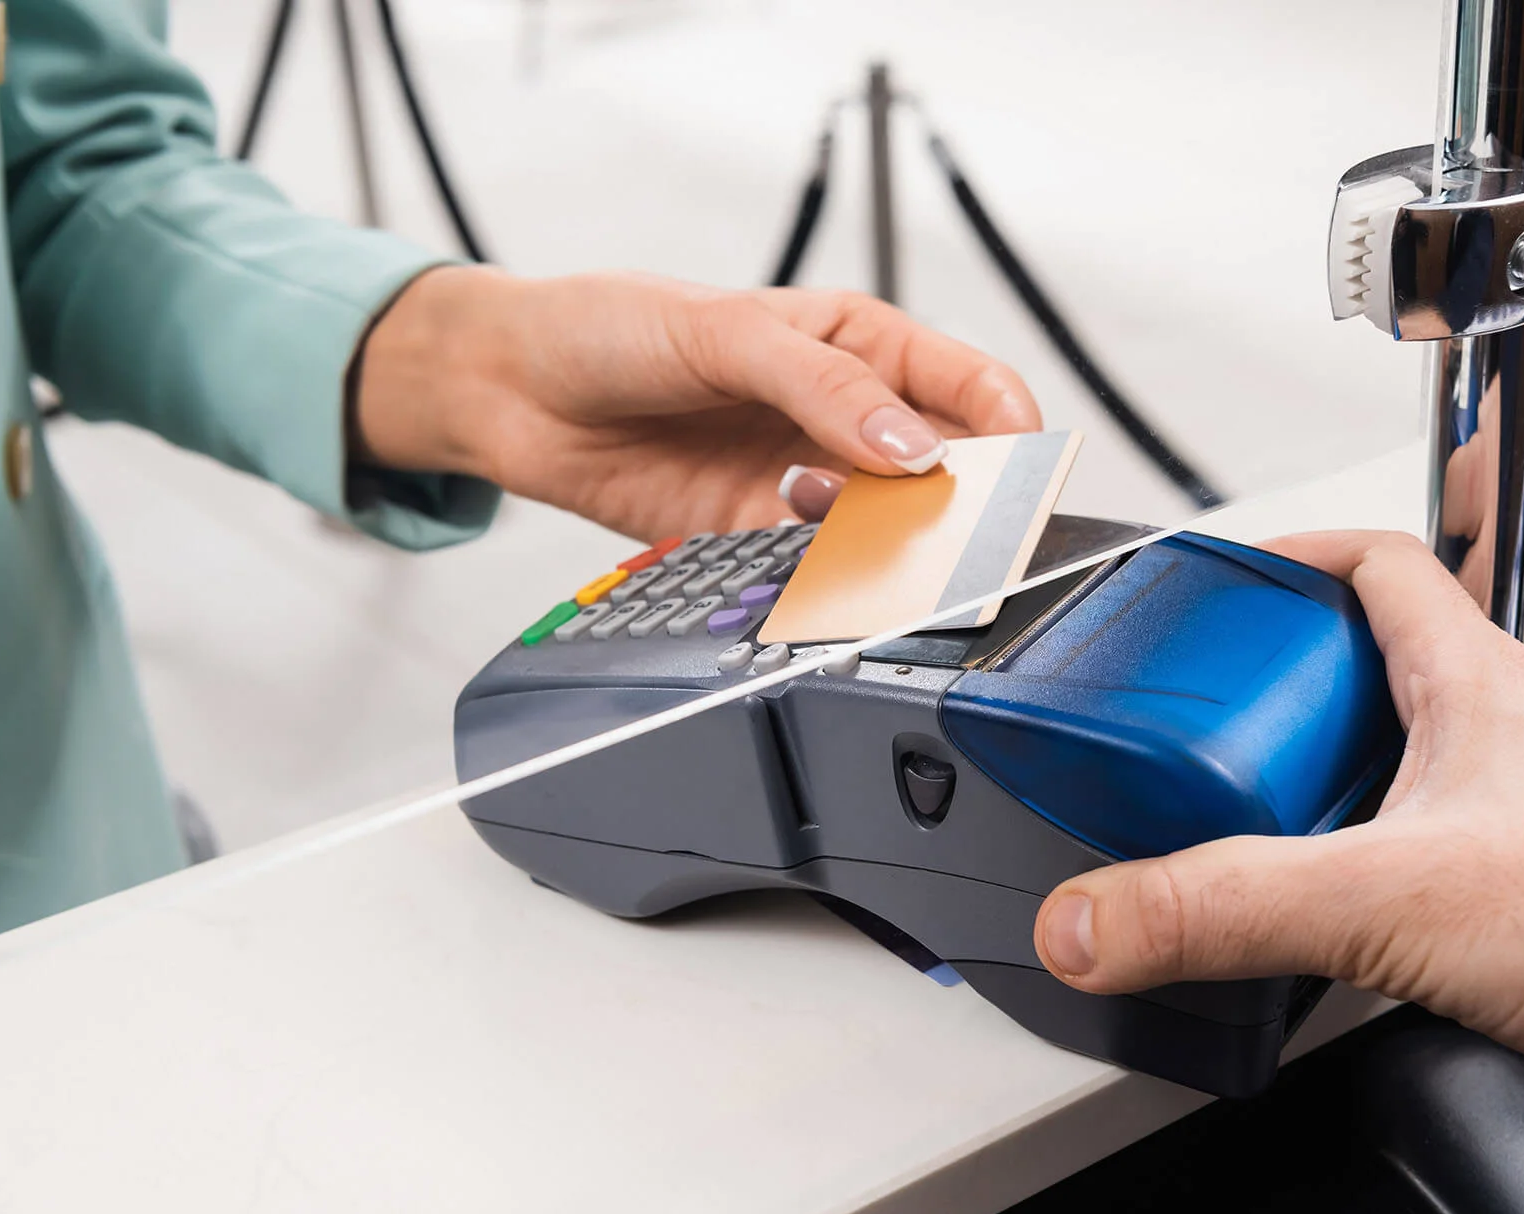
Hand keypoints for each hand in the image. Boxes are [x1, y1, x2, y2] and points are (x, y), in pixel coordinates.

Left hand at [352, 267, 1041, 536]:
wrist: (514, 390)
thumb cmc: (615, 326)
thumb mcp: (729, 331)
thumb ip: (827, 387)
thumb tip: (912, 446)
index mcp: (864, 345)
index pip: (975, 392)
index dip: (1008, 436)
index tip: (1008, 477)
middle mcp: (848, 417)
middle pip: (945, 475)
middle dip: (953, 506)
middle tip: (938, 528)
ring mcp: (808, 480)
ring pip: (886, 531)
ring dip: (881, 546)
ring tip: (841, 533)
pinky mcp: (761, 537)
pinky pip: (819, 569)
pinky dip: (823, 576)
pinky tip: (796, 558)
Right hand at [1031, 531, 1523, 1128]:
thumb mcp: (1383, 893)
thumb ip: (1225, 904)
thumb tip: (1096, 916)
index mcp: (1468, 679)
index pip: (1375, 564)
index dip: (1292, 556)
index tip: (1224, 580)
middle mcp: (1493, 733)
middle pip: (1363, 670)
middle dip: (1278, 696)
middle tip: (1207, 738)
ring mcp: (1511, 811)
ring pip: (1388, 773)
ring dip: (1316, 798)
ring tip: (1246, 842)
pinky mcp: (1522, 892)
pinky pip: (1417, 860)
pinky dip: (1360, 881)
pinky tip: (1327, 932)